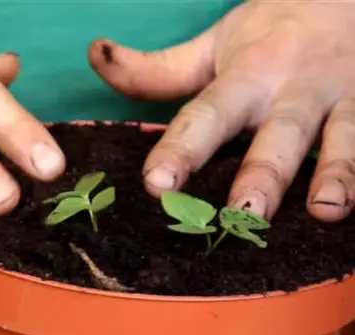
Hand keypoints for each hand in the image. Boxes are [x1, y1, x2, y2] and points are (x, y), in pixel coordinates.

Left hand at [88, 0, 354, 221]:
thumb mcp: (216, 43)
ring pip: (345, 138)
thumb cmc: (276, 31)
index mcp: (249, 75)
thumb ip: (157, 69)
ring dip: (337, 173)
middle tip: (243, 213)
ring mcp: (347, 100)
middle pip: (279, 134)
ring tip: (326, 209)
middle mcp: (298, 89)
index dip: (182, 149)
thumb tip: (95, 55)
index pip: (207, 115)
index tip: (157, 183)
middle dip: (263, 173)